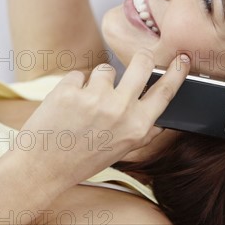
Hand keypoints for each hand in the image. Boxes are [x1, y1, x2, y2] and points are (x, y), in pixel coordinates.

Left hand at [8, 49, 190, 190]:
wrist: (43, 167)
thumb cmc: (82, 159)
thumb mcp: (121, 150)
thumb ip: (143, 132)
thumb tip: (162, 120)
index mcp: (136, 126)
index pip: (165, 92)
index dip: (176, 72)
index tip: (182, 58)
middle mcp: (119, 110)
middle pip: (142, 63)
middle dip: (142, 57)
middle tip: (138, 59)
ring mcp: (95, 97)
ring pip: (106, 69)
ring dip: (96, 82)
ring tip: (84, 105)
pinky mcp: (70, 90)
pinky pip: (79, 75)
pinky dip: (72, 87)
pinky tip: (66, 106)